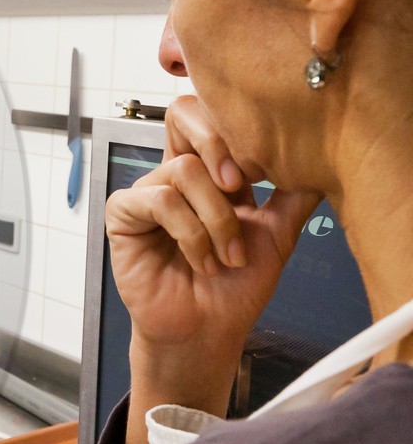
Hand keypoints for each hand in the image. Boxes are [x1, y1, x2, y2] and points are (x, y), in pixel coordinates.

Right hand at [105, 97, 318, 384]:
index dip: (236, 129)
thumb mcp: (277, 233)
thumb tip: (320, 156)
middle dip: (220, 149)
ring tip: (227, 256)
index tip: (266, 171)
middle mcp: (173, 174)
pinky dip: (190, 234)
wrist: (209, 330)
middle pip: (183, 115)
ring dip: (215, 219)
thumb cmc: (235, 287)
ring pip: (183, 170)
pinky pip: (159, 201)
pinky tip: (202, 261)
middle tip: (241, 190)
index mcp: (207, 170)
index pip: (209, 114)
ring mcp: (146, 192)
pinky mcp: (123, 214)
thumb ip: (293, 194)